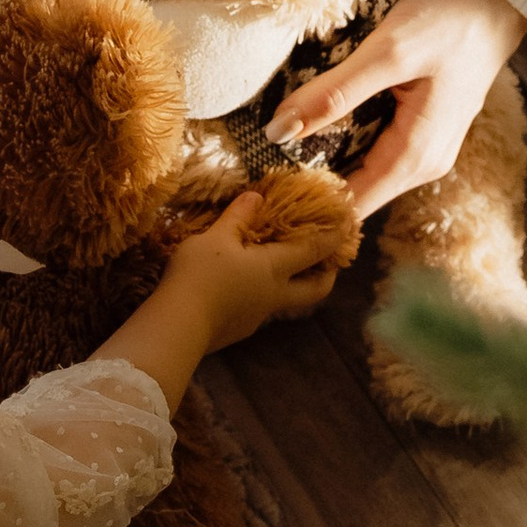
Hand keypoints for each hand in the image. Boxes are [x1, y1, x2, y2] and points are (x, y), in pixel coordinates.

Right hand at [99, 190, 343, 400]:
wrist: (177, 326)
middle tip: (332, 264)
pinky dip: (261, 295)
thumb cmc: (200, 275)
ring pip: (286, 301)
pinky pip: (258, 309)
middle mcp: (273, 295)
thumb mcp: (216, 238)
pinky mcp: (238, 330)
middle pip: (315, 290)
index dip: (333, 236)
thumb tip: (256, 196)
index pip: (313, 249)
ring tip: (282, 270)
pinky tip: (243, 287)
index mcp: (274, 268)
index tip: (348, 225)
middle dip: (328, 276)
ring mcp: (257, 317)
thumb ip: (237, 217)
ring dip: (292, 286)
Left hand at [268, 0, 526, 214]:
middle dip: (307, 183)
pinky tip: (312, 122)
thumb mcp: (389, 53)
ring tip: (272, 146)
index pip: (350, 207)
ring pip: (360, 167)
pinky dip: (340, 139)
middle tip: (254, 166)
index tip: (263, 192)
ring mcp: (423, 146)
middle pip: (353, 191)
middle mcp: (422, 163)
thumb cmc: (452, 21)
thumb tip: (280, 132)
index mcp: (415, 158)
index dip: (306, 204)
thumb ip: (334, 94)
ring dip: (321, 160)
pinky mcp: (420, 125)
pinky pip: (372, 146)